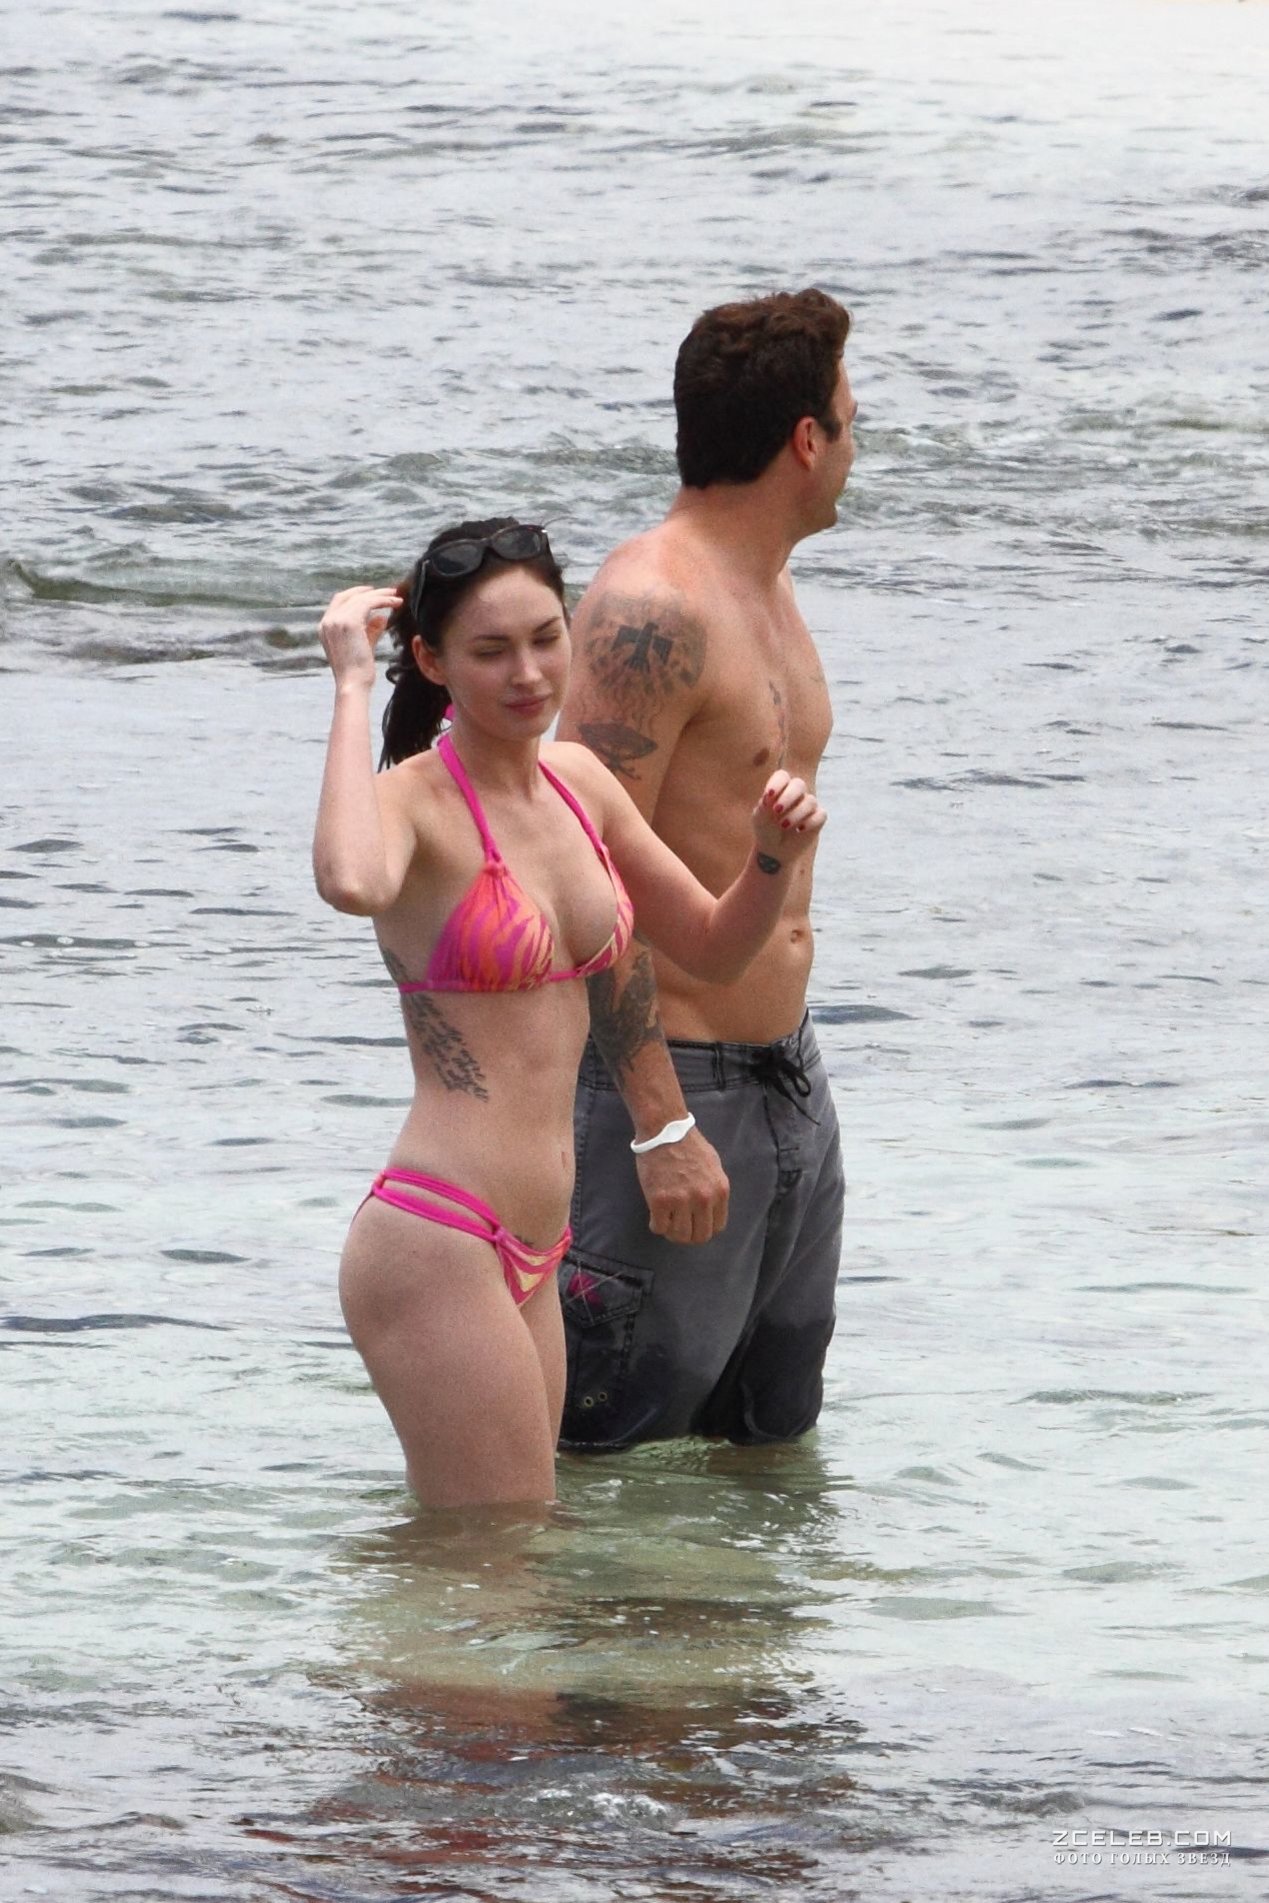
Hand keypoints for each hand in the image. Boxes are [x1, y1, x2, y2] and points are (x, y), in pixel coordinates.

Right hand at [318, 585, 401, 688]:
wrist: (353, 684)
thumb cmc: (358, 673)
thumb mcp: (363, 647)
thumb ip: (370, 631)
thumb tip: (381, 618)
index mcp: (325, 627)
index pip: (339, 602)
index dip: (357, 595)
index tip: (373, 594)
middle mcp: (327, 621)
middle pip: (348, 595)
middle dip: (369, 591)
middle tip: (389, 591)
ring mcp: (336, 620)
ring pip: (360, 598)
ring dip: (380, 595)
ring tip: (397, 597)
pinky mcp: (349, 621)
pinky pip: (368, 603)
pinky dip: (383, 600)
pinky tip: (396, 603)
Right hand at [635, 1127, 729, 1243]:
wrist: (665, 1129)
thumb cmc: (688, 1144)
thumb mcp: (713, 1166)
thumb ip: (714, 1189)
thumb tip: (711, 1210)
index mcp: (719, 1190)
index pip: (717, 1227)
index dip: (704, 1228)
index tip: (694, 1224)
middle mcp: (703, 1199)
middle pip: (699, 1236)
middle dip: (689, 1235)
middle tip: (679, 1227)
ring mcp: (681, 1201)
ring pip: (679, 1235)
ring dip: (672, 1232)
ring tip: (666, 1221)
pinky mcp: (660, 1201)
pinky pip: (659, 1228)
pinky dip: (657, 1225)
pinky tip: (656, 1216)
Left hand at [751, 771, 827, 864]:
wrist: (775, 851)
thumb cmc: (766, 830)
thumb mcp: (760, 818)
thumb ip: (763, 807)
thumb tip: (769, 798)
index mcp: (780, 788)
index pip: (782, 776)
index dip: (776, 783)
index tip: (768, 796)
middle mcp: (796, 793)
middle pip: (799, 784)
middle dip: (788, 796)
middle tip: (777, 810)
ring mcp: (809, 805)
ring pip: (810, 801)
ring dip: (796, 813)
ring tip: (784, 825)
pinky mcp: (818, 818)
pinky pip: (820, 815)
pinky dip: (810, 822)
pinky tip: (799, 830)